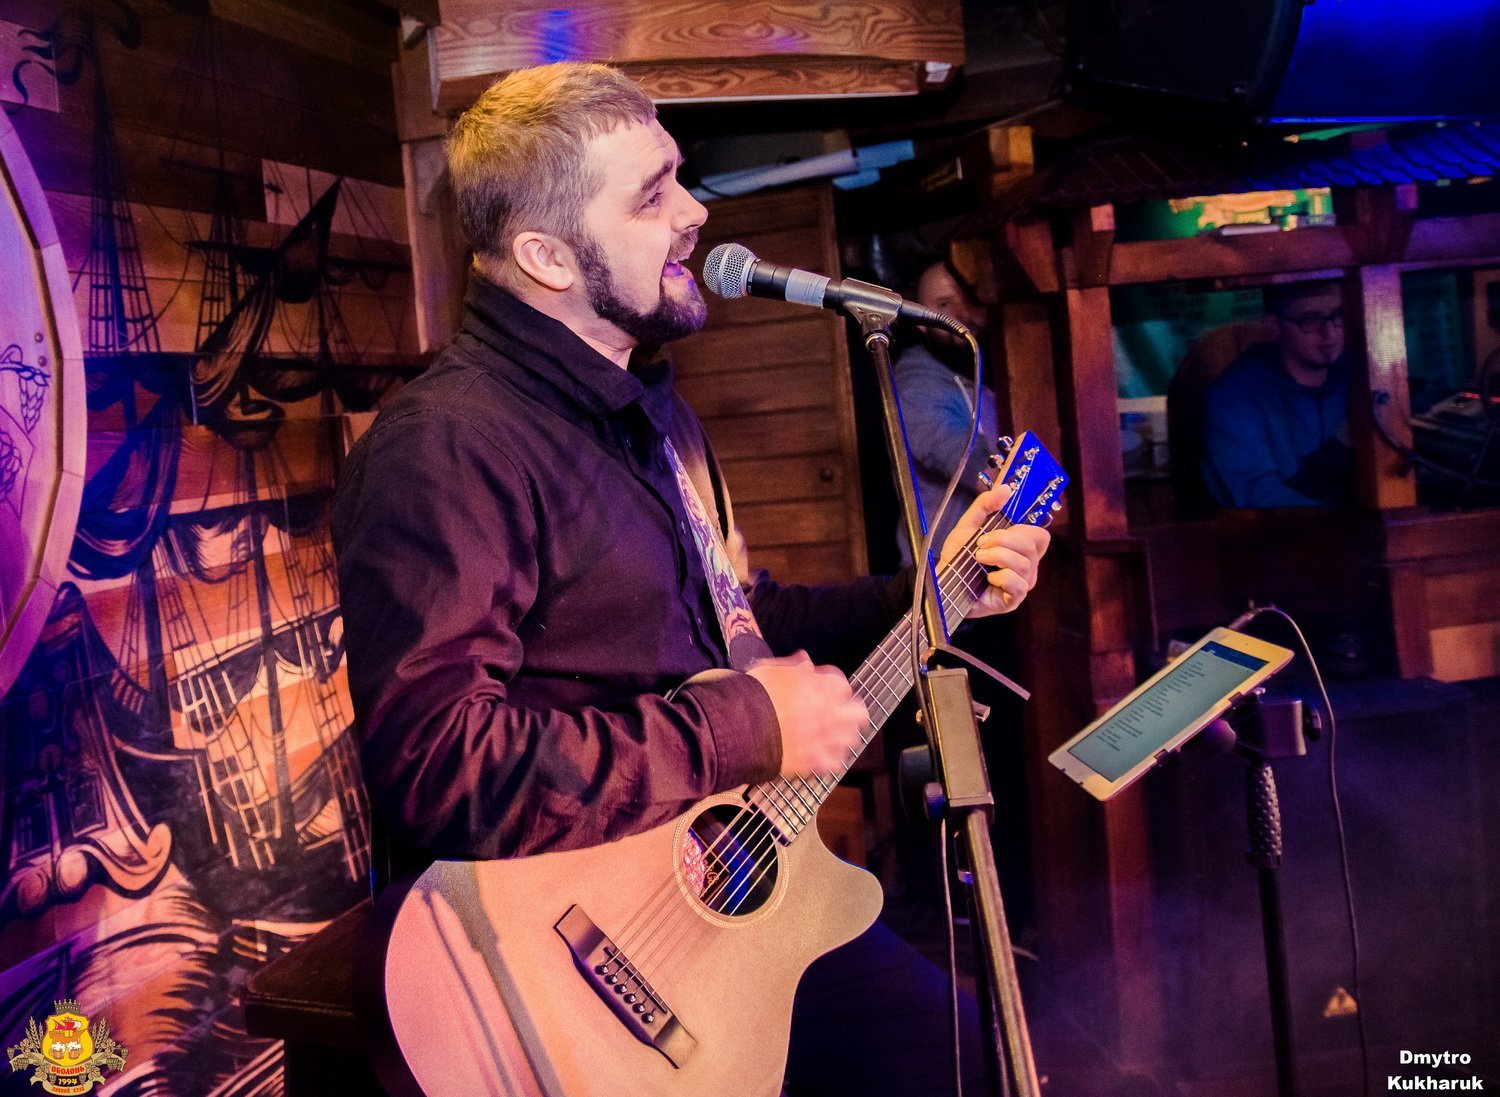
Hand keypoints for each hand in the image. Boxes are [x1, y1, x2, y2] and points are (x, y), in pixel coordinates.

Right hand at [746, 651, 868, 776]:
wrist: (740, 727)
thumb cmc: (754, 695)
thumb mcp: (772, 669)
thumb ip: (794, 666)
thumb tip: (805, 660)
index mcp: (823, 687)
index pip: (841, 683)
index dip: (829, 685)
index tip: (820, 688)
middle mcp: (830, 713)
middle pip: (859, 712)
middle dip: (850, 710)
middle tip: (838, 712)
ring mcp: (824, 739)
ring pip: (851, 739)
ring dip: (843, 735)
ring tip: (831, 734)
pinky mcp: (814, 761)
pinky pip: (834, 762)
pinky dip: (829, 758)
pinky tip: (821, 754)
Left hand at [937, 483, 1050, 618]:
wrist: (943, 581)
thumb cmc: (959, 556)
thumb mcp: (969, 524)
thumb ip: (986, 504)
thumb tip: (1006, 488)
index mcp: (1021, 548)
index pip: (1041, 535)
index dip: (1023, 530)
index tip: (1000, 528)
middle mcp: (1027, 566)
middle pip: (1032, 547)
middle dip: (1003, 540)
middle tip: (981, 544)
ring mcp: (1022, 584)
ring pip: (1025, 564)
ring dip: (998, 556)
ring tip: (979, 558)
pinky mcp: (1013, 600)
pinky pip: (1018, 585)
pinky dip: (1001, 577)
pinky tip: (988, 578)